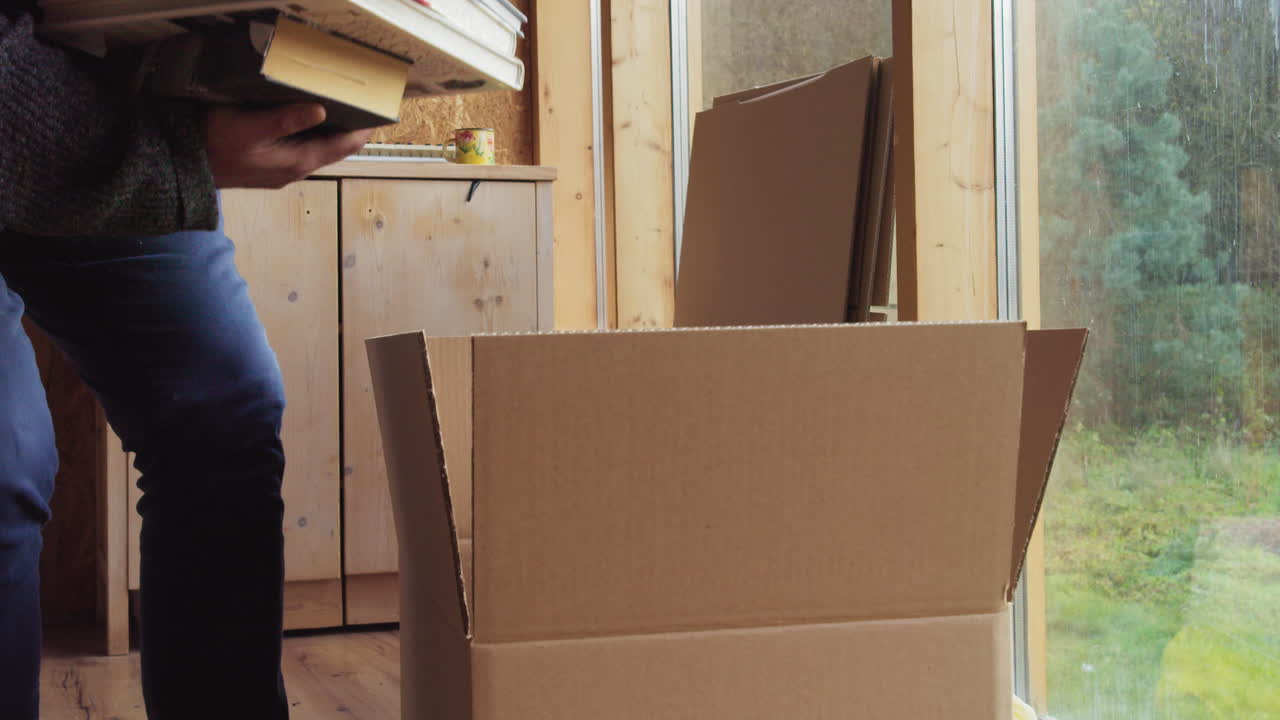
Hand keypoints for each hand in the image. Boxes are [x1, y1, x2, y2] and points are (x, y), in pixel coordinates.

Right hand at [204, 103, 374, 188]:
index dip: (363, 128)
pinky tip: (307, 115)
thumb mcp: (250, 128)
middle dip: (351, 126)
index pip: (345, 146)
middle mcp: (296, 168)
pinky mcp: (273, 164)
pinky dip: (312, 131)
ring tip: (341, 103)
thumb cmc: (214, 145)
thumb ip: (285, 120)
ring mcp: (285, 168)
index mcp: (298, 161)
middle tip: (362, 100)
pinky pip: (302, 146)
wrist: (186, 166)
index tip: (377, 109)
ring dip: (332, 128)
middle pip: (336, 147)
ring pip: (319, 147)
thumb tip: (320, 110)